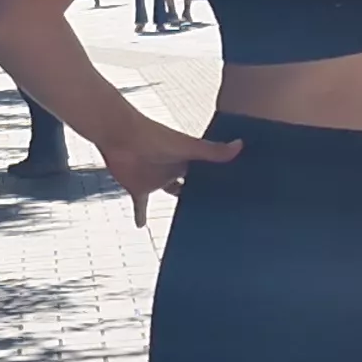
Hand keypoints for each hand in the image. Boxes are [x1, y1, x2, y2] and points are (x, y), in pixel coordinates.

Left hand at [92, 112, 242, 226]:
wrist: (121, 135)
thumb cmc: (153, 136)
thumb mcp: (186, 147)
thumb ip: (212, 151)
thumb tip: (241, 144)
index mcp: (187, 160)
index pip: (206, 173)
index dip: (217, 181)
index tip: (233, 191)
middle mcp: (174, 170)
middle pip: (190, 185)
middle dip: (200, 193)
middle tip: (217, 208)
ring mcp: (156, 180)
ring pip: (170, 192)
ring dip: (177, 202)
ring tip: (189, 217)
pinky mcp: (138, 188)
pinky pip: (140, 205)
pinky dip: (140, 215)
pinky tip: (140, 227)